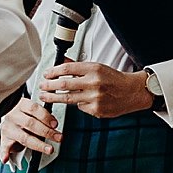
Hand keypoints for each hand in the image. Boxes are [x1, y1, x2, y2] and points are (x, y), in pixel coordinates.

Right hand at [0, 96, 61, 164]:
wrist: (4, 115)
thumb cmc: (22, 114)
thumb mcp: (31, 110)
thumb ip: (42, 116)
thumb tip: (54, 124)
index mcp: (21, 105)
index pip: (34, 109)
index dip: (45, 117)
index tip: (55, 124)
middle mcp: (13, 116)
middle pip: (31, 124)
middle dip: (47, 132)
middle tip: (58, 137)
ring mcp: (8, 128)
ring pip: (24, 137)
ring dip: (38, 144)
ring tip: (49, 149)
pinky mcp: (4, 139)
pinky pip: (4, 147)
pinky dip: (5, 153)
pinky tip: (6, 158)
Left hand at [37, 62, 152, 119]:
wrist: (132, 92)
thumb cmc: (114, 79)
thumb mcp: (97, 67)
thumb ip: (78, 67)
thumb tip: (61, 63)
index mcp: (94, 69)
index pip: (67, 69)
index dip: (53, 72)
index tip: (46, 74)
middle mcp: (94, 83)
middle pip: (64, 84)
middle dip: (49, 86)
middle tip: (41, 87)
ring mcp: (95, 98)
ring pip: (68, 98)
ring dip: (54, 98)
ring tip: (45, 97)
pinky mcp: (96, 110)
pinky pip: (80, 107)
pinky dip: (77, 104)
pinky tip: (79, 101)